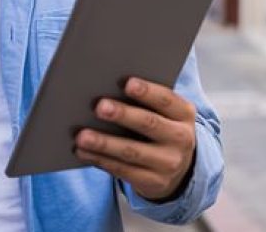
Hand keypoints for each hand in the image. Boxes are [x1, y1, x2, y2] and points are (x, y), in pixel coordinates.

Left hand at [73, 77, 197, 200]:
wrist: (178, 167)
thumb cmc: (161, 128)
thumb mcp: (164, 113)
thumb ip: (145, 101)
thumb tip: (107, 88)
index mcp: (184, 114)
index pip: (166, 99)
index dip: (147, 91)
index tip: (127, 83)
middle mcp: (181, 138)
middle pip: (149, 124)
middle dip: (123, 115)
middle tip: (99, 106)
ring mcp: (169, 163)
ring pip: (132, 151)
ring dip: (104, 143)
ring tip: (82, 136)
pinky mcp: (153, 182)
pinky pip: (123, 170)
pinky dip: (100, 160)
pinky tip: (83, 151)